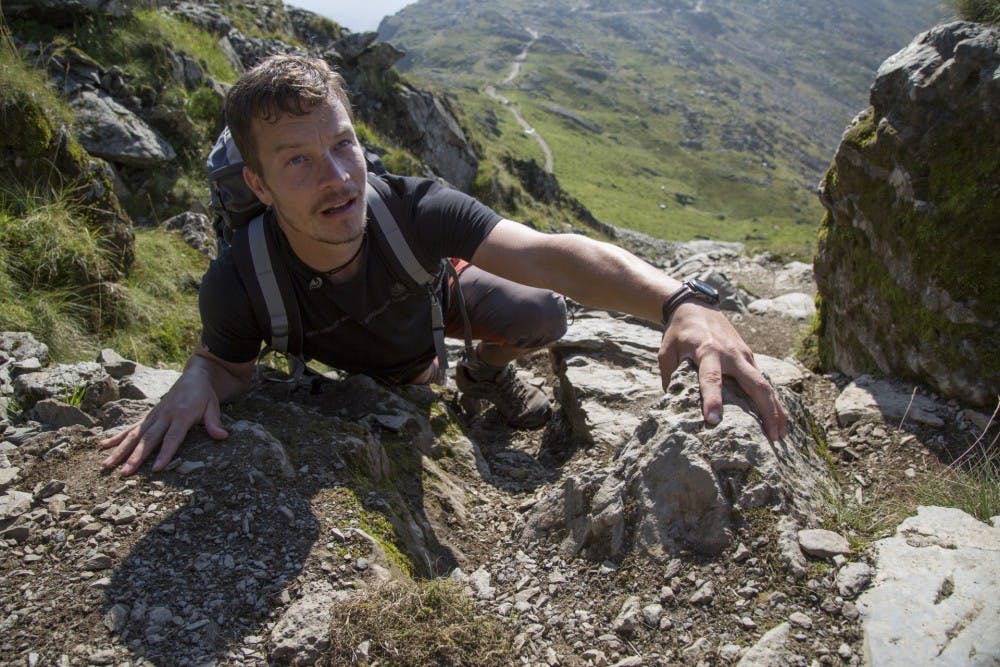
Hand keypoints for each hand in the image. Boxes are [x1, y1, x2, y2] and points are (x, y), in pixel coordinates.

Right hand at [99, 368, 228, 475]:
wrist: (193, 377)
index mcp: (181, 415)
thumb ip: (214, 422)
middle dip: (135, 457)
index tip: (156, 468)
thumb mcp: (213, 406)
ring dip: (120, 450)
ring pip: (135, 435)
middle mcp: (164, 416)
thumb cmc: (204, 395)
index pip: (172, 437)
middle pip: (148, 439)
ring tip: (106, 464)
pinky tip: (102, 445)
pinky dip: (117, 437)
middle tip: (124, 473)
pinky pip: (132, 428)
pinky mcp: (148, 416)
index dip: (165, 453)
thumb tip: (222, 436)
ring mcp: (154, 416)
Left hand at [658, 301, 787, 439]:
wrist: (696, 307)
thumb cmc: (679, 332)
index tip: (713, 420)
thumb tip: (672, 405)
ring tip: (780, 435)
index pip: (711, 378)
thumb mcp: (666, 351)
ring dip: (775, 409)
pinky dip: (771, 400)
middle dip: (766, 410)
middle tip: (773, 437)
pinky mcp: (749, 357)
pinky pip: (763, 381)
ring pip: (765, 384)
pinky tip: (776, 418)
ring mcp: (744, 356)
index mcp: (707, 351)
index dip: (713, 399)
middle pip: (755, 384)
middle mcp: (731, 354)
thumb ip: (669, 377)